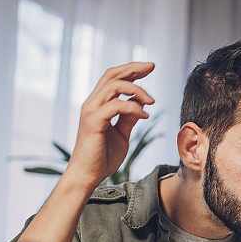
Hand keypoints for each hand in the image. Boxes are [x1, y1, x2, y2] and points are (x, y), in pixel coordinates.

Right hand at [66, 62, 154, 188]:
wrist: (88, 175)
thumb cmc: (103, 157)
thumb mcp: (122, 133)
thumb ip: (129, 117)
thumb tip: (141, 102)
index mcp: (98, 104)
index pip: (113, 78)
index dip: (131, 70)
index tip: (149, 68)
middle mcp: (92, 103)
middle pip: (111, 74)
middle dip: (133, 68)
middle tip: (152, 66)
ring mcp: (91, 111)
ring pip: (113, 86)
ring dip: (137, 89)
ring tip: (152, 102)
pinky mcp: (94, 122)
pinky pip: (116, 106)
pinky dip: (133, 108)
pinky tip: (145, 116)